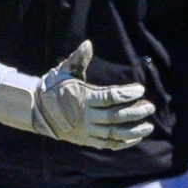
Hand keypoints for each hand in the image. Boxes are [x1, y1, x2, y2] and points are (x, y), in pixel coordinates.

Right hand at [0, 41, 157, 149]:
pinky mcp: (86, 140)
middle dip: (135, 112)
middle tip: (150, 107)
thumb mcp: (63, 71)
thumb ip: (78, 59)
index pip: (110, 97)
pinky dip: (123, 142)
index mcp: (83, 99)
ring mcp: (86, 131)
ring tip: (149, 126)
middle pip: (115, 116)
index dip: (126, 94)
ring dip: (133, 130)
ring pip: (114, 133)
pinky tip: (135, 138)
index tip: (140, 89)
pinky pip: (108, 144)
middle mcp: (86, 117)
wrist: (37, 111)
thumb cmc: (53, 88)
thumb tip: (88, 44)